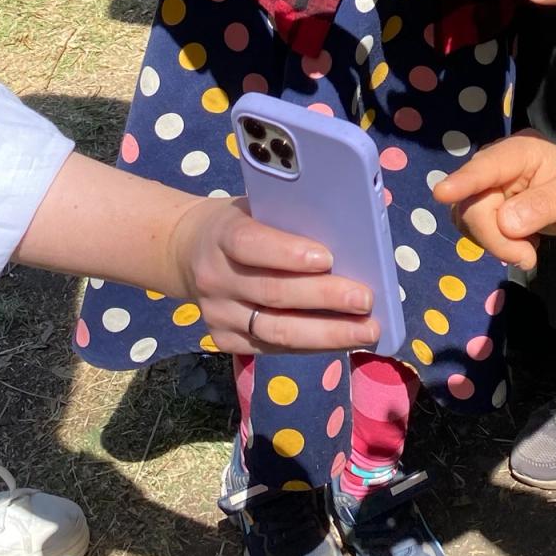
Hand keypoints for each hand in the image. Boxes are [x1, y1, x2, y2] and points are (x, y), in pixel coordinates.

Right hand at [169, 197, 382, 355]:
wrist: (188, 251)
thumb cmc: (243, 222)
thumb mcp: (257, 207)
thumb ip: (290, 219)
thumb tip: (350, 238)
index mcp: (222, 234)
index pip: (251, 245)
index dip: (288, 253)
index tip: (327, 257)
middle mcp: (216, 279)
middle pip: (273, 293)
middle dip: (324, 298)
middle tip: (366, 299)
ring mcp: (218, 315)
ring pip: (277, 331)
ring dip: (328, 333)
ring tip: (367, 331)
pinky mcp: (225, 341)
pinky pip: (274, 349)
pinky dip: (314, 346)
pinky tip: (345, 341)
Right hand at [434, 132, 555, 268]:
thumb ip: (544, 206)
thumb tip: (505, 223)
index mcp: (520, 152)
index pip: (486, 167)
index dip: (463, 182)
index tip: (441, 194)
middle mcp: (496, 165)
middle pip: (472, 202)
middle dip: (494, 237)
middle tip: (529, 257)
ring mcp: (487, 185)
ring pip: (468, 219)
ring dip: (495, 244)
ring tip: (530, 250)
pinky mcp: (485, 205)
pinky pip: (475, 229)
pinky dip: (496, 245)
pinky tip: (522, 244)